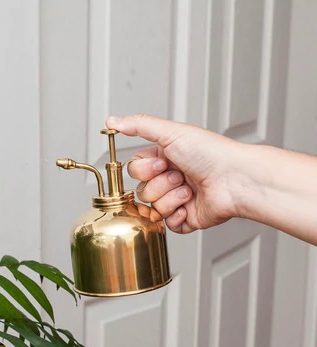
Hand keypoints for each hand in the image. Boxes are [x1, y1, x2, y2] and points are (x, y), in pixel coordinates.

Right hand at [106, 114, 244, 233]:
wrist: (235, 179)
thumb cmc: (211, 153)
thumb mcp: (171, 132)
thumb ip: (139, 125)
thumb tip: (112, 121)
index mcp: (164, 159)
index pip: (134, 170)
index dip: (145, 169)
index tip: (163, 162)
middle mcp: (170, 179)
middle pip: (141, 191)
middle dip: (160, 184)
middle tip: (180, 175)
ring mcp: (177, 200)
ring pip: (152, 208)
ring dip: (171, 198)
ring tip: (190, 189)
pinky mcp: (186, 219)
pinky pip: (167, 224)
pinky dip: (178, 215)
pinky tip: (191, 204)